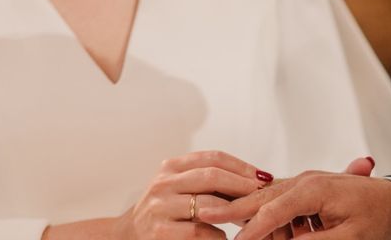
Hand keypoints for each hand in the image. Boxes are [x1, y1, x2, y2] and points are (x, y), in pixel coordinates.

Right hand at [112, 151, 272, 238]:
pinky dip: (218, 235)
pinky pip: (200, 232)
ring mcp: (160, 208)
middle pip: (212, 176)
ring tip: (250, 218)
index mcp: (171, 167)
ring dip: (234, 213)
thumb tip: (254, 179)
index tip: (262, 175)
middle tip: (262, 194)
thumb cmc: (166, 212)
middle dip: (242, 185)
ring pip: (209, 206)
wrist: (128, 237)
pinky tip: (225, 237)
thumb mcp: (180, 188)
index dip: (241, 165)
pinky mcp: (160, 233)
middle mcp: (163, 183)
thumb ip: (207, 181)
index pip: (212, 158)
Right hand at [200, 157, 390, 239]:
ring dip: (250, 215)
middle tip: (206, 216)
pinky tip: (258, 228)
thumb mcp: (351, 238)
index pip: (274, 208)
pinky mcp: (306, 190)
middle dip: (235, 210)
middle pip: (262, 197)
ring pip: (267, 198)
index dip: (253, 228)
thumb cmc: (379, 218)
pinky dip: (266, 215)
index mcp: (314, 189)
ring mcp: (305, 184)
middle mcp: (305, 181)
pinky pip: (279, 202)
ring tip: (225, 223)